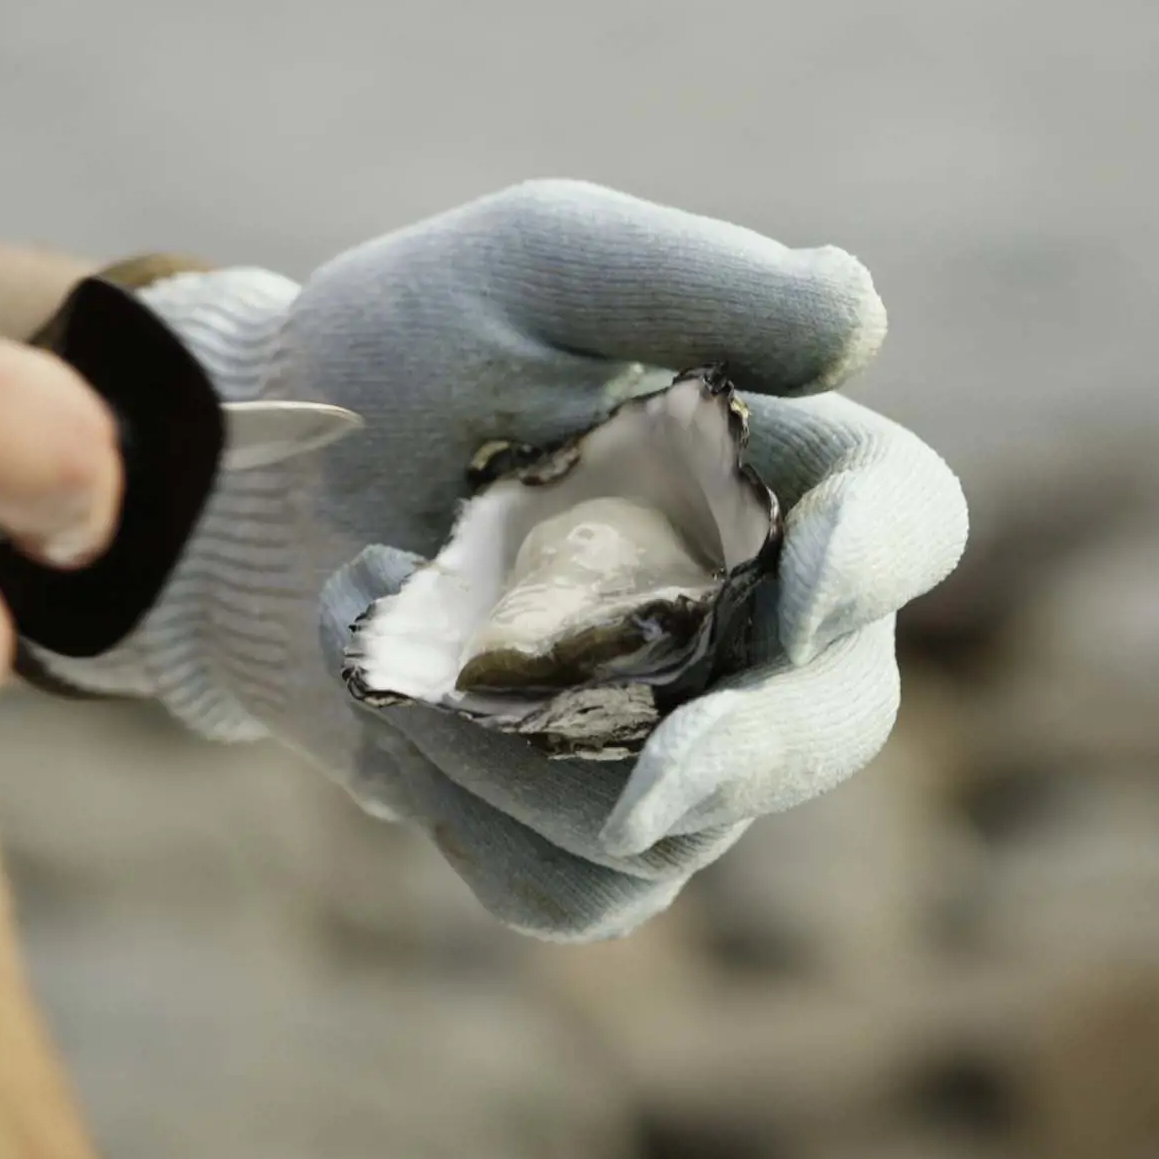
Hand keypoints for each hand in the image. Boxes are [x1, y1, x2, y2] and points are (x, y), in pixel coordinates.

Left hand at [57, 181, 966, 937]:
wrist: (251, 475)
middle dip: (751, 753)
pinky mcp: (576, 833)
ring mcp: (679, 743)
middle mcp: (761, 624)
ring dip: (509, 744)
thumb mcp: (536, 267)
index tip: (804, 585)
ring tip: (385, 609)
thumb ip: (695, 278)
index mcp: (790, 474)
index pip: (906, 522)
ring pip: (674, 822)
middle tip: (656, 781)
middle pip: (838, 721)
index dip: (875, 562)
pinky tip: (393, 706)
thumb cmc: (412, 347)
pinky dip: (466, 810)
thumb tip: (854, 314)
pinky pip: (573, 890)